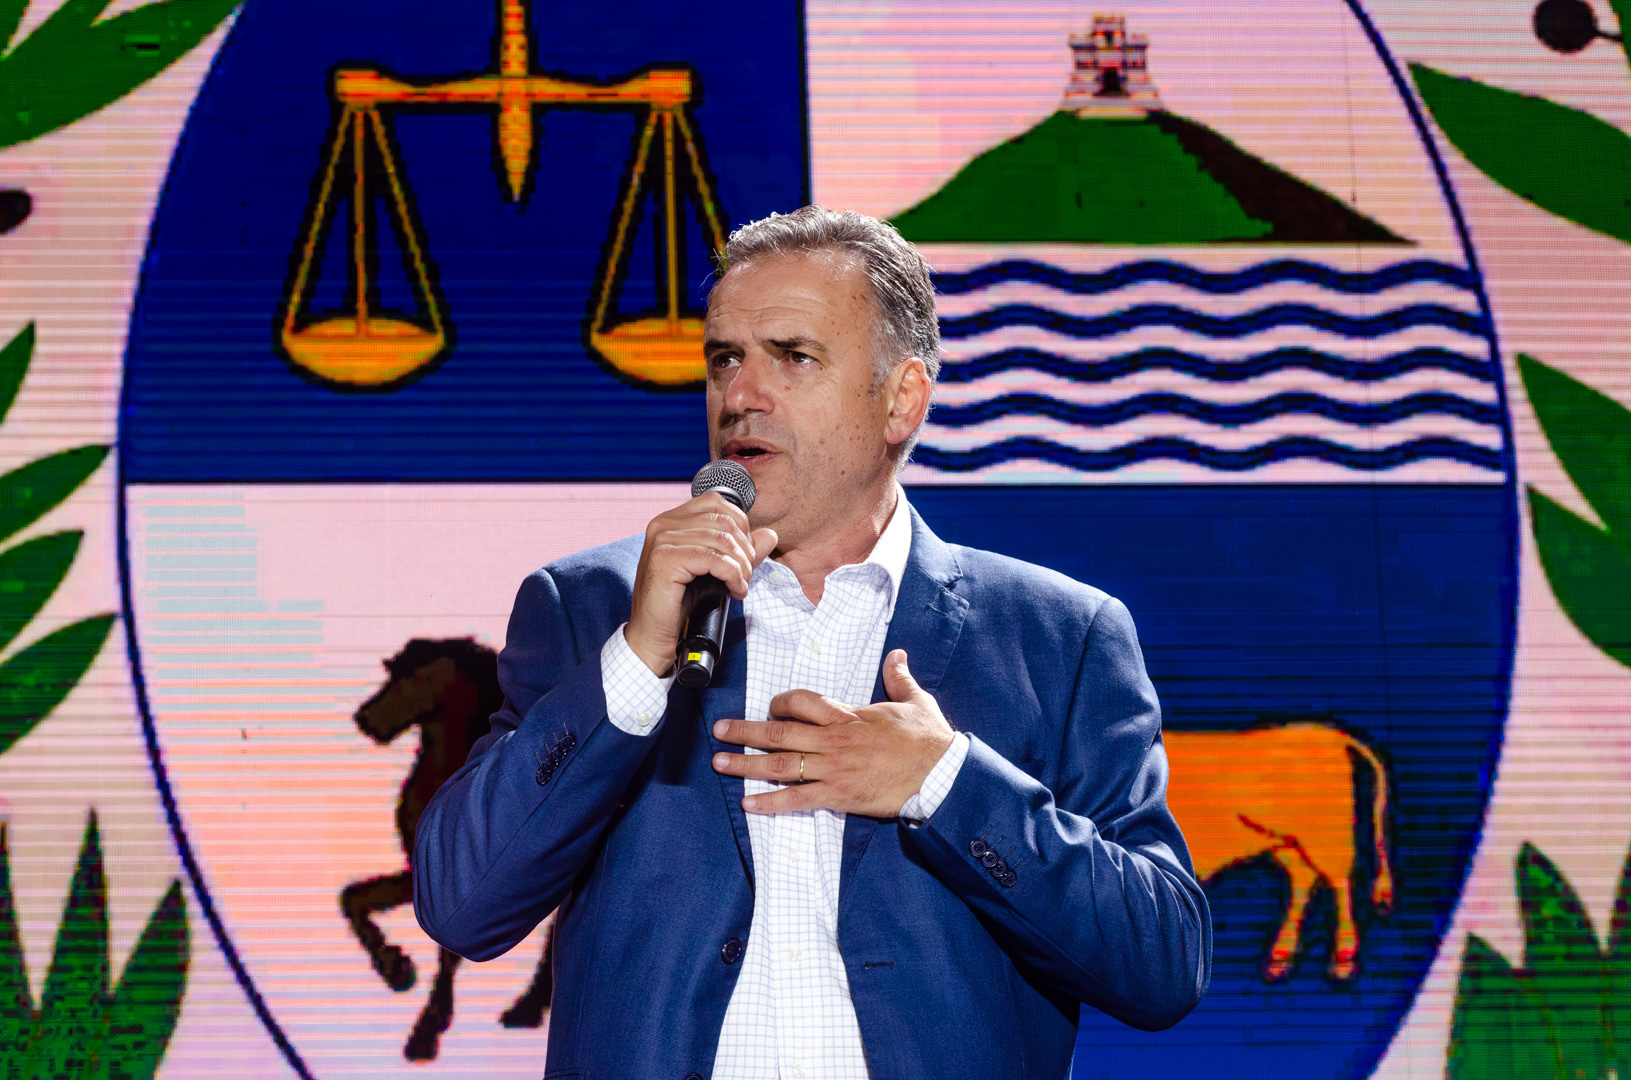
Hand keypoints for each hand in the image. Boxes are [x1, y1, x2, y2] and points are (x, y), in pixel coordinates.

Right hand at [626, 492, 777, 676]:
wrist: (653, 634)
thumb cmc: (680, 603)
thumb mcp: (715, 571)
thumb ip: (741, 551)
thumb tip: (770, 534)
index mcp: (671, 520)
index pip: (716, 503)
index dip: (740, 526)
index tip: (744, 555)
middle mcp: (663, 524)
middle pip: (724, 521)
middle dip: (745, 550)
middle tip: (745, 576)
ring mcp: (662, 540)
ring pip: (722, 540)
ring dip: (741, 566)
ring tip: (740, 585)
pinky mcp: (665, 560)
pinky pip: (714, 560)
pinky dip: (733, 576)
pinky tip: (735, 591)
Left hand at [711, 649, 954, 816]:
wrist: (941, 774)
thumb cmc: (928, 739)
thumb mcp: (914, 701)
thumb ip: (898, 677)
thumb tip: (897, 655)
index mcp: (847, 714)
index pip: (801, 702)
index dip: (780, 702)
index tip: (772, 707)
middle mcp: (833, 739)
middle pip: (779, 733)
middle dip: (744, 731)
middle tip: (718, 731)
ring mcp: (833, 768)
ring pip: (780, 765)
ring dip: (746, 763)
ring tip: (720, 762)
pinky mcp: (839, 795)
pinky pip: (797, 799)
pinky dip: (771, 803)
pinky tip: (749, 803)